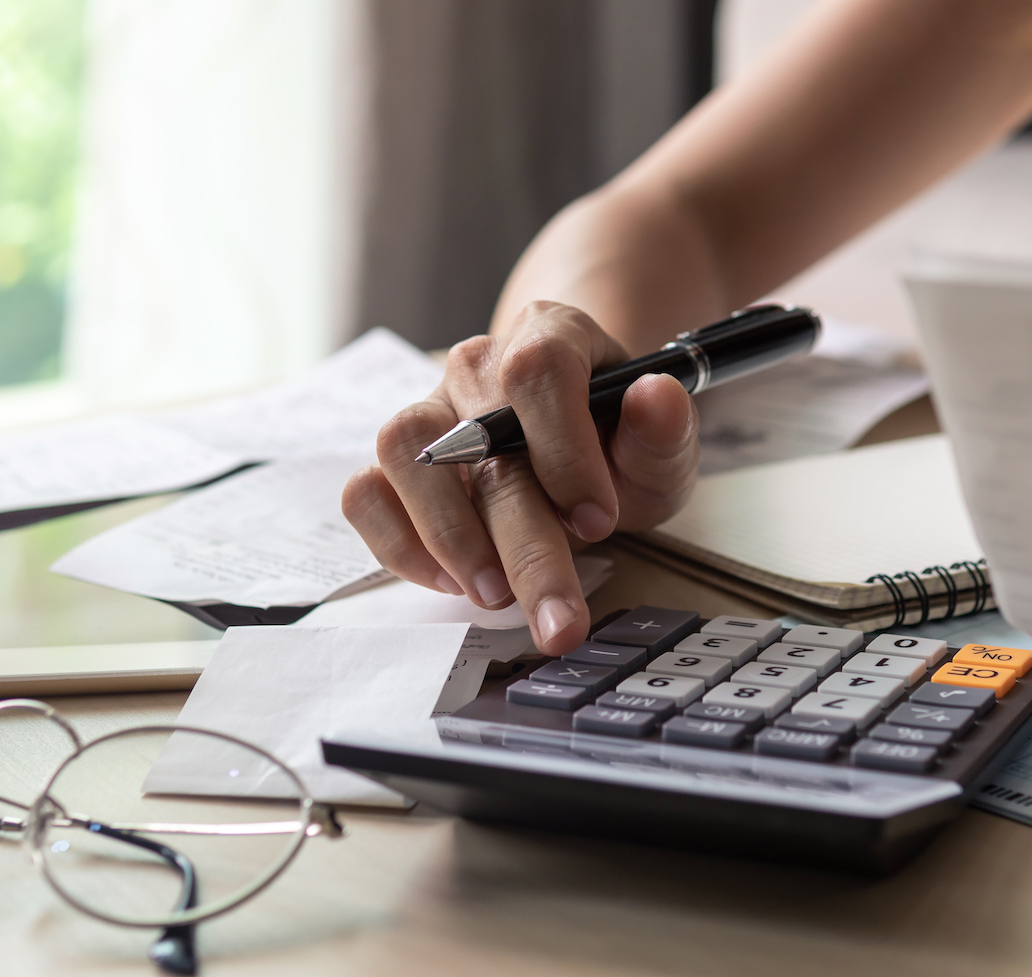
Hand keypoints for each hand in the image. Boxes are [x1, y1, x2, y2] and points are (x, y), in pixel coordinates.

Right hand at [343, 302, 700, 654]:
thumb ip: (665, 429)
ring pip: (404, 453)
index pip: (538, 368)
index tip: (598, 520)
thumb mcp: (660, 446)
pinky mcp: (395, 462)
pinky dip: (399, 544)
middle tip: (559, 617)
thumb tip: (655, 398)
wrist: (578, 450)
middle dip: (525, 544)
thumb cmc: (616, 445)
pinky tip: (452, 581)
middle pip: (479, 437)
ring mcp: (429, 410)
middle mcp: (478, 366)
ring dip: (449, 536)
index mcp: (551, 335)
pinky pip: (366, 493)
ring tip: (495, 594)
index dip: (565, 448)